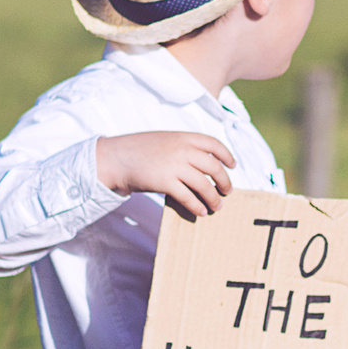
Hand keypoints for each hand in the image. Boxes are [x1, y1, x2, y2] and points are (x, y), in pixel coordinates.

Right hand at [95, 131, 236, 219]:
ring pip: (204, 185)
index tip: (232, 165)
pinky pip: (188, 197)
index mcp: (183, 136)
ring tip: (217, 206)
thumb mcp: (164, 140)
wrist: (115, 158)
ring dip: (214, 198)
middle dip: (224, 181)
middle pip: (214, 167)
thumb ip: (183, 147)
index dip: (226, 155)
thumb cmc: (139, 150)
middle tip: (227, 191)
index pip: (213, 144)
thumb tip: (203, 164)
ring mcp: (174, 166)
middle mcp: (181, 149)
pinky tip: (201, 212)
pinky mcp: (165, 182)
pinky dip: (197, 206)